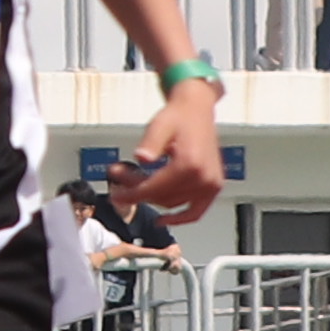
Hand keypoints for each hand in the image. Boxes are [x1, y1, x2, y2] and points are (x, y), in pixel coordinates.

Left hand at [116, 77, 227, 225]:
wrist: (197, 109)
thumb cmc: (178, 116)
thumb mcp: (160, 126)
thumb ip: (151, 143)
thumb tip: (142, 157)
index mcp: (190, 163)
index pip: (155, 188)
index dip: (132, 194)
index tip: (116, 193)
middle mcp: (203, 177)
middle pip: (162, 197)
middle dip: (137, 193)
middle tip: (118, 183)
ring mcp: (210, 184)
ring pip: (174, 203)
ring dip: (152, 199)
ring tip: (133, 186)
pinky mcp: (213, 186)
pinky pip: (197, 210)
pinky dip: (181, 218)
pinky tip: (163, 220)